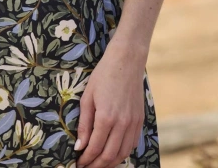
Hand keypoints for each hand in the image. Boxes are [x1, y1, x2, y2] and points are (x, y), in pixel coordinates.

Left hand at [73, 39, 146, 167]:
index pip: (95, 148)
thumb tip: (80, 146)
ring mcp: (133, 123)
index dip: (85, 159)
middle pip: (109, 156)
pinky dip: (122, 153)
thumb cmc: (103, 75)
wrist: (126, 61)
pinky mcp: (140, 120)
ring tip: (98, 164)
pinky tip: (113, 153)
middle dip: (96, 165)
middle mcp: (122, 123)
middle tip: (86, 167)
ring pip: (123, 153)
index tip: (78, 162)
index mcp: (106, 117)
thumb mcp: (88, 97)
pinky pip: (132, 144)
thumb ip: (84, 123)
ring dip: (110, 163)